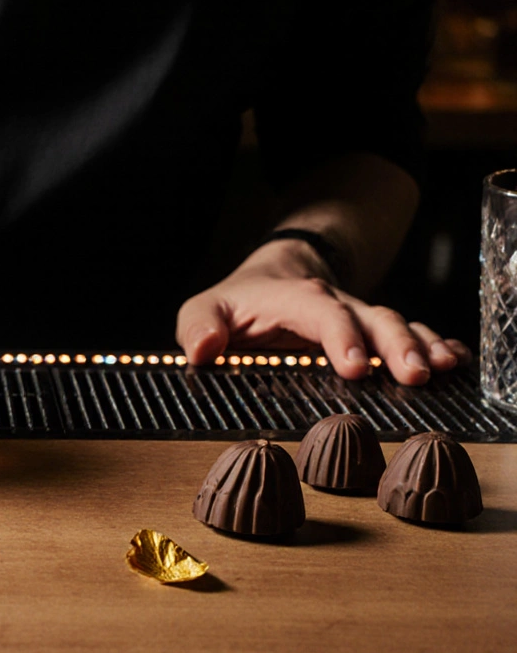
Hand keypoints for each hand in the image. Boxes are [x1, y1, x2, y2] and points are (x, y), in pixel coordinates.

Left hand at [176, 239, 470, 385]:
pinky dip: (435, 343)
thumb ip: (197, 327)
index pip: (320, 311)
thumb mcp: (204, 309)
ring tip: (442, 368)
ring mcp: (358, 317)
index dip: (340, 335)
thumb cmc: (235, 304)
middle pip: (372, 316)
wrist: (270, 277)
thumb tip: (204, 349)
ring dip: (421, 344)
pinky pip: (410, 332)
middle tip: (414, 375)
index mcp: (292, 298)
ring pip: (396, 323)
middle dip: (395, 344)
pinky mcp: (371, 332)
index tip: (355, 367)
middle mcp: (333, 304)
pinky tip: (455, 361)